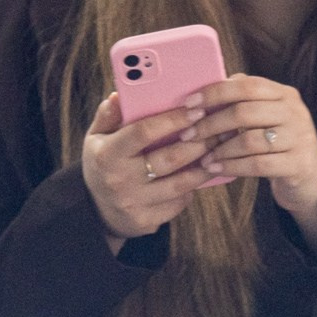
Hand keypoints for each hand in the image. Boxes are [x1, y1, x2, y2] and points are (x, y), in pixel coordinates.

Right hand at [80, 92, 219, 253]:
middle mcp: (119, 180)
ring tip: (219, 150)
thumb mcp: (97, 138)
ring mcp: (132, 204)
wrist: (96, 210)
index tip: (197, 109)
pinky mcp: (145, 221)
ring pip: (180, 184)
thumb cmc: (104, 163)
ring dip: (204, 167)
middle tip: (220, 129)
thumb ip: (109, 115)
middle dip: (199, 142)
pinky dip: (193, 189)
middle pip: (170, 159)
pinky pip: (179, 203)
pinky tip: (201, 175)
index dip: (173, 120)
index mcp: (107, 154)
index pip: (143, 132)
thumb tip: (120, 95)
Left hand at [190, 74, 316, 249]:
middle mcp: (295, 112)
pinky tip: (215, 168)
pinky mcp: (299, 164)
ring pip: (250, 140)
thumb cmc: (277, 140)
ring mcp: (300, 138)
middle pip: (245, 112)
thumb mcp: (267, 115)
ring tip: (202, 157)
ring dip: (220, 150)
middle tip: (188, 135)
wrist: (309, 173)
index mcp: (285, 94)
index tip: (189, 104)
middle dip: (211, 124)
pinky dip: (231, 166)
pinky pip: (257, 164)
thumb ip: (244, 99)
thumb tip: (205, 89)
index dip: (216, 92)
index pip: (248, 85)